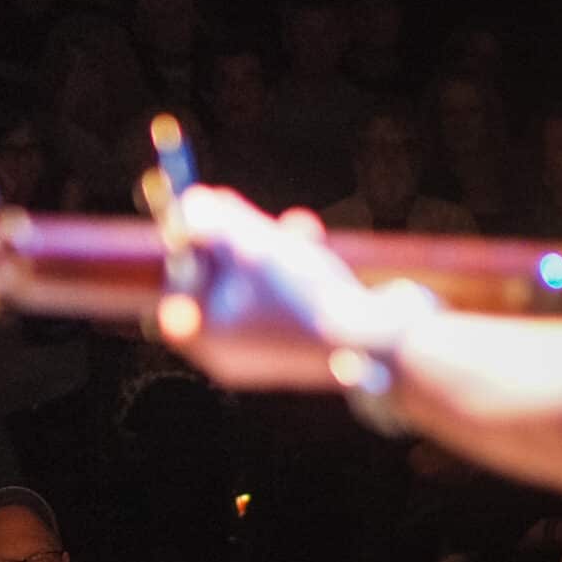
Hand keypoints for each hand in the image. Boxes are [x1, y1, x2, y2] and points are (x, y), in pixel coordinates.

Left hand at [158, 186, 374, 391]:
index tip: (202, 209)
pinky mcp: (298, 352)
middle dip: (235, 239)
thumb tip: (188, 206)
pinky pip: (284, 306)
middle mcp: (228, 353)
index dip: (189, 241)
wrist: (381, 346)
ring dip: (272, 249)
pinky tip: (314, 250)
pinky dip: (295, 276)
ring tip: (298, 225)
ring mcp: (263, 356)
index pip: (180, 281)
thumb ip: (215, 224)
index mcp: (207, 337)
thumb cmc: (306, 297)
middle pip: (217, 283)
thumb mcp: (254, 247)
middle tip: (237, 204)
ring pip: (255, 289)